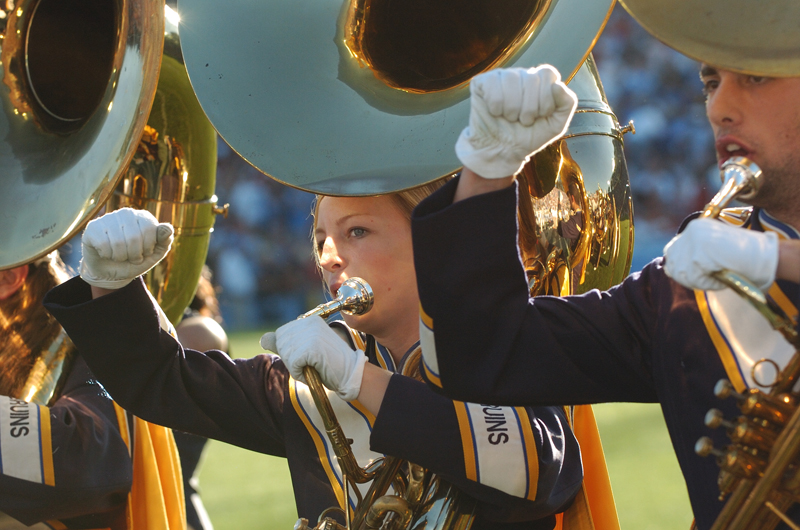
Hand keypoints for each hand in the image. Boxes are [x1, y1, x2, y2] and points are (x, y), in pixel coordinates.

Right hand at [81, 208, 173, 288]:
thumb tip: (167, 228)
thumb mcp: (154, 254)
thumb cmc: (134, 260)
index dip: (149, 247)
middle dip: (135, 255)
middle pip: (134, 237)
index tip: (146, 252)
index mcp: (144, 217)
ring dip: (121, 257)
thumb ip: (164, 241)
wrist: (111, 270)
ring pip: (118, 242)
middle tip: (132, 257)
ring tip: (120, 256)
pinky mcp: (93, 227)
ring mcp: (108, 218)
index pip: (150, 229)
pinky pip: (103, 244)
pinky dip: (107, 255)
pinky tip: (106, 253)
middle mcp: (126, 213)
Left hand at [261, 317, 366, 400]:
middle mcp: (309, 323)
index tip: (309, 355)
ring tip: (314, 367)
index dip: (290, 351)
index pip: (282, 335)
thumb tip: (263, 339)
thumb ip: (284, 344)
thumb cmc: (329, 364)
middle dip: (292, 359)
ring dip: (297, 368)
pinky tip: (314, 371)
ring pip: (287, 355)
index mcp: (309, 321)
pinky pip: (294, 364)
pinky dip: (301, 373)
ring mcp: (311, 334)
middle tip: (312, 363)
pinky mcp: (312, 348)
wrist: (351, 374)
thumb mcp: (305, 350)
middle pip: (282, 344)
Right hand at [455, 65, 576, 178]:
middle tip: (524, 121)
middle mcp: (521, 75)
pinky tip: (495, 112)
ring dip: (512, 108)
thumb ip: (567, 103)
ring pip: (511, 79)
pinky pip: (492, 84)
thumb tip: (557, 85)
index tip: (540, 116)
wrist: (503, 152)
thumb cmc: (529, 136)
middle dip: (529, 108)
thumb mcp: (556, 124)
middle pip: (530, 79)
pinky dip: (495, 104)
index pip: (547, 73)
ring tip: (510, 118)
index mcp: (540, 81)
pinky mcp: (482, 83)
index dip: (545, 98)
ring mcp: (501, 77)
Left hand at [663, 218, 777, 290]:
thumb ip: (692, 255)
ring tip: (718, 278)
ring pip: (682, 273)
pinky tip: (722, 279)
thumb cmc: (742, 257)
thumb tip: (668, 269)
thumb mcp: (712, 251)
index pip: (671, 251)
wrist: (766, 255)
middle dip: (686, 277)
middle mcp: (691, 230)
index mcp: (694, 227)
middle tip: (707, 280)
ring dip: (699, 282)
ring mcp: (695, 240)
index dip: (679, 268)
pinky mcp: (700, 252)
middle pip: (672, 263)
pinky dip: (708, 284)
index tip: (693, 276)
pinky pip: (694, 278)